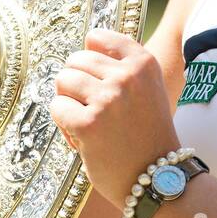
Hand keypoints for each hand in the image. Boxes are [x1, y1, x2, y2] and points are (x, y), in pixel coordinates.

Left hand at [49, 28, 180, 206]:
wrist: (159, 180)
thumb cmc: (147, 135)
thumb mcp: (148, 90)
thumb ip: (123, 66)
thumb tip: (87, 43)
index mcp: (144, 63)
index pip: (97, 37)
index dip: (90, 60)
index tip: (99, 80)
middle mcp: (127, 76)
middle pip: (75, 60)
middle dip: (77, 84)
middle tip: (94, 109)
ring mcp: (107, 99)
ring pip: (63, 81)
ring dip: (69, 102)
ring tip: (88, 123)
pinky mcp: (88, 123)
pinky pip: (57, 108)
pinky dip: (64, 124)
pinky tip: (83, 138)